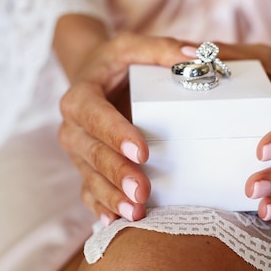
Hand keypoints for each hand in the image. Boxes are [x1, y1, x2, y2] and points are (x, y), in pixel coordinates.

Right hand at [57, 28, 186, 223]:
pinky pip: (89, 192)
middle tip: (142, 192)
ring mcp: (78, 153)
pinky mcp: (86, 169)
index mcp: (80, 97)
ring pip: (90, 179)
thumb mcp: (132, 47)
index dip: (116, 134)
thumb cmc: (114, 64)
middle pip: (93, 154)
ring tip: (136, 213)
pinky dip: (101, 208)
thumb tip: (196, 55)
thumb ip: (162, 49)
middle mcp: (73, 128)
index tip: (142, 151)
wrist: (90, 79)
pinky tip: (116, 223)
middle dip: (118, 174)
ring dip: (112, 198)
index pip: (95, 116)